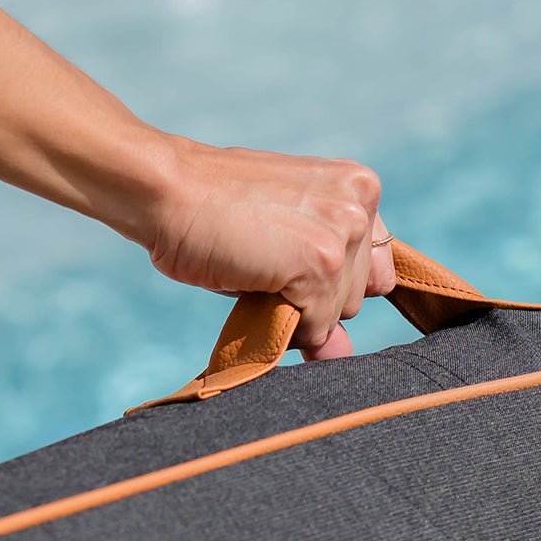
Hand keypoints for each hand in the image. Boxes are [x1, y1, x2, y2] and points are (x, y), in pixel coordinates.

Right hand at [128, 135, 399, 359]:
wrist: (164, 190)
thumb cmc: (217, 211)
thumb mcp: (288, 236)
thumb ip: (328, 286)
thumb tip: (341, 353)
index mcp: (359, 187)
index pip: (377, 270)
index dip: (336, 281)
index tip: (297, 264)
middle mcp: (360, 206)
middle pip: (360, 297)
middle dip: (315, 296)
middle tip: (265, 258)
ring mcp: (343, 234)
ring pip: (340, 316)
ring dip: (297, 309)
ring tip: (256, 266)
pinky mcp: (320, 264)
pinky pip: (316, 329)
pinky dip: (283, 323)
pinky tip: (252, 281)